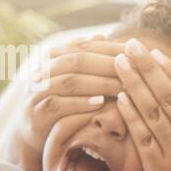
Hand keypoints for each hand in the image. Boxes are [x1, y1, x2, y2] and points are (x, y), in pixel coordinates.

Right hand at [19, 36, 124, 162]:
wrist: (34, 135)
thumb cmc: (62, 104)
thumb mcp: (71, 80)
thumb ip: (85, 60)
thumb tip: (101, 35)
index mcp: (51, 57)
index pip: (84, 46)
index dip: (110, 48)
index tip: (136, 53)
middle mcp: (41, 70)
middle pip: (77, 60)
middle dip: (107, 64)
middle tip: (133, 69)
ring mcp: (37, 91)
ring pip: (69, 81)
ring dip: (98, 83)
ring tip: (122, 86)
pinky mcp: (36, 113)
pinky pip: (58, 104)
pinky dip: (80, 103)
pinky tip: (100, 103)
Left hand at [113, 39, 170, 170]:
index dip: (170, 71)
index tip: (155, 53)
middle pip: (167, 96)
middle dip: (147, 68)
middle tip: (130, 47)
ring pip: (152, 111)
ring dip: (133, 84)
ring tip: (118, 64)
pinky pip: (142, 137)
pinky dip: (130, 115)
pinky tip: (118, 98)